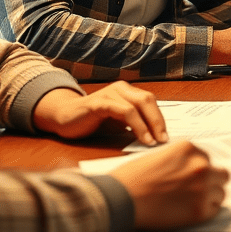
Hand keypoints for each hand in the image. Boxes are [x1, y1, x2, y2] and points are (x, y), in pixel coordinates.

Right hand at [32, 81, 168, 146]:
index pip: (151, 102)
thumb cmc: (92, 121)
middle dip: (159, 121)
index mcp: (128, 92)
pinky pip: (123, 111)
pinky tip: (141, 138)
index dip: (160, 119)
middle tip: (164, 140)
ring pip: (138, 105)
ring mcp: (110, 94)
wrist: (63, 118)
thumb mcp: (117, 123)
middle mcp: (121, 89)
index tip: (167, 137)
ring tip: (154, 142)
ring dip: (149, 125)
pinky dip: (136, 125)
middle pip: (148, 100)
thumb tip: (156, 137)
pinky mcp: (99, 103)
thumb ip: (133, 125)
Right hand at [109, 141, 229, 229]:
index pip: (207, 159)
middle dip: (211, 182)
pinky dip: (204, 212)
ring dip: (209, 198)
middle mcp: (200, 165)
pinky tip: (188, 212)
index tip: (193, 179)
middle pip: (221, 175)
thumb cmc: (132, 178)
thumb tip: (188, 171)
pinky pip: (213, 210)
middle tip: (197, 191)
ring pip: (220, 193)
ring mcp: (202, 187)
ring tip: (190, 203)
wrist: (121, 199)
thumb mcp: (159, 156)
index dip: (200, 171)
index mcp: (189, 149)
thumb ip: (179, 161)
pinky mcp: (199, 210)